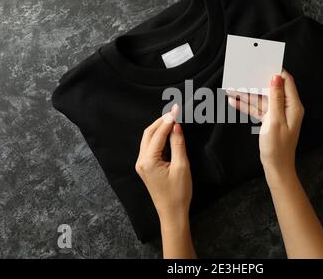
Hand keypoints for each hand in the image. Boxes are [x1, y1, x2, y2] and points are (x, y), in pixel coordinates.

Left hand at [135, 104, 191, 221]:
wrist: (172, 213)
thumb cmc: (178, 193)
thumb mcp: (181, 166)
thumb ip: (178, 144)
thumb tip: (177, 126)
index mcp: (148, 161)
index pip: (158, 134)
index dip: (168, 120)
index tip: (177, 109)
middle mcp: (141, 161)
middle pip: (149, 133)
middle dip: (161, 121)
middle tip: (174, 112)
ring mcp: (142, 165)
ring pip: (148, 139)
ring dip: (159, 128)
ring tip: (173, 119)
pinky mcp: (146, 167)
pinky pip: (150, 147)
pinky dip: (159, 138)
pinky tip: (168, 134)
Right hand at [227, 70, 303, 187]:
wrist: (276, 168)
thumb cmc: (277, 147)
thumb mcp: (275, 121)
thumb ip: (276, 98)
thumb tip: (276, 77)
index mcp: (293, 106)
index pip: (286, 81)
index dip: (275, 70)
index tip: (262, 62)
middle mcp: (287, 108)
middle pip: (271, 88)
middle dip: (257, 81)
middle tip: (244, 72)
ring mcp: (278, 114)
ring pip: (262, 99)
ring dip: (248, 94)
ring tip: (232, 87)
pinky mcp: (269, 121)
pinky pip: (258, 109)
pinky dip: (247, 106)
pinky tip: (234, 101)